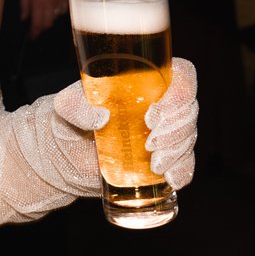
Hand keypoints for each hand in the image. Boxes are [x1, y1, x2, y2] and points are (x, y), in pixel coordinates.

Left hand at [19, 0, 66, 36]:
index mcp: (38, 2)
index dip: (34, 33)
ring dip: (51, 17)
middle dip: (42, 27)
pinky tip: (54, 4)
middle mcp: (51, 2)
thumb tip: (24, 17)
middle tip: (36, 26)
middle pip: (49, 23)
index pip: (38, 24)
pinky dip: (59, 9)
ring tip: (44, 13)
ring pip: (58, 15)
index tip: (32, 36)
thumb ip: (23, 5)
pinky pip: (65, 6)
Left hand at [49, 54, 198, 186]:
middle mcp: (162, 104)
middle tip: (149, 145)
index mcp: (146, 81)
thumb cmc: (69, 119)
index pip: (183, 76)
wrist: (66, 154)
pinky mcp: (165, 159)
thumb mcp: (64, 106)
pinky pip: (186, 164)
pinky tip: (170, 179)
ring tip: (153, 165)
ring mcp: (166, 133)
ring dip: (177, 152)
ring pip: (189, 137)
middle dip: (175, 130)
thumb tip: (101, 117)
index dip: (179, 94)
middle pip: (189, 110)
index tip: (152, 116)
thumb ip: (75, 106)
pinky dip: (182, 171)